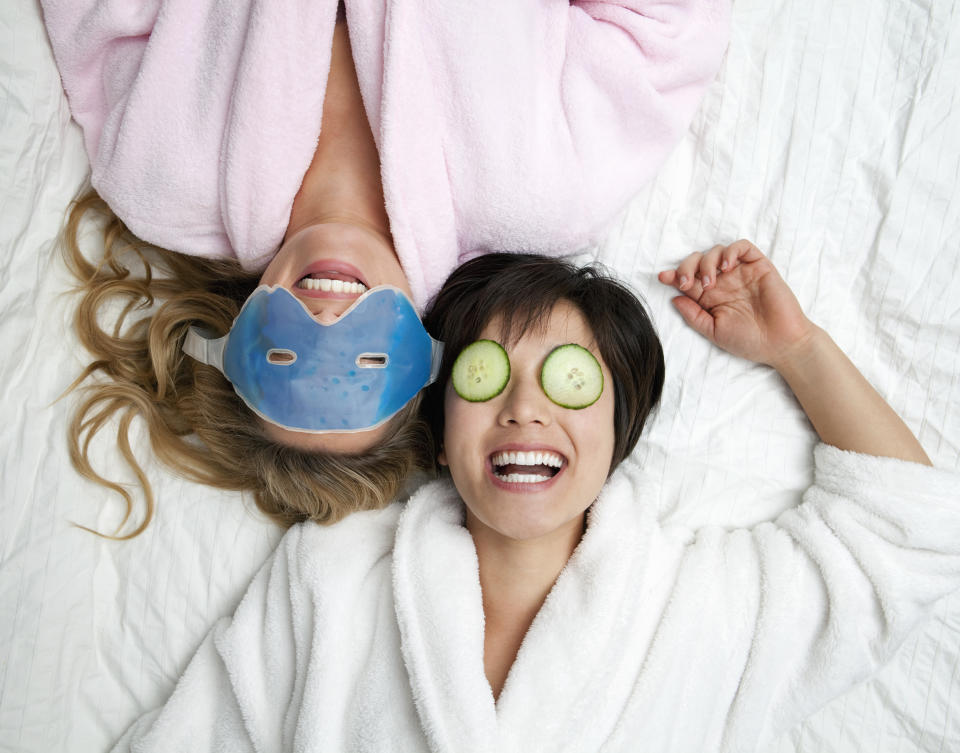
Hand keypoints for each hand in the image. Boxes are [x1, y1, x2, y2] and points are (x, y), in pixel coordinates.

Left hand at [658, 240, 814, 367]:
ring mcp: (741, 273)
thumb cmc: (750, 341)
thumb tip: (674, 298)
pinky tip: (727, 266)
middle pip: (698, 261)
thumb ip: (693, 315)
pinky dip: (731, 251)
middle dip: (687, 267)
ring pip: (717, 251)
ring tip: (710, 282)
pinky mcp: (759, 266)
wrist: (782, 344)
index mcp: (711, 298)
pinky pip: (742, 247)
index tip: (663, 277)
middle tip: (687, 283)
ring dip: (707, 262)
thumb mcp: (714, 331)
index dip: (674, 275)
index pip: (688, 280)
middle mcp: (724, 282)